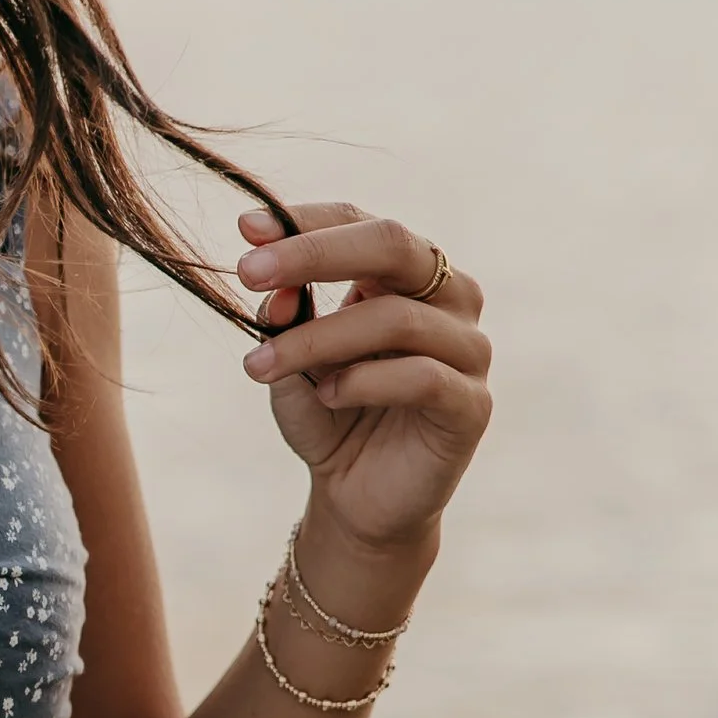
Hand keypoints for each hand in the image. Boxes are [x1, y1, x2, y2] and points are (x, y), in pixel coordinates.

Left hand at [238, 203, 490, 559]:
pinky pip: (420, 376)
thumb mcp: (290, 356)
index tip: (245, 228)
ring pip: (396, 317)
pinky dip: (362, 382)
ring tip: (263, 366)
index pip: (361, 223)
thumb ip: (286, 316)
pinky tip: (327, 396)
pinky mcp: (472, 405)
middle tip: (249, 273)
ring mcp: (468, 349)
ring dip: (318, 339)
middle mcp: (450, 297)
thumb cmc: (328, 412)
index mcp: (408, 273)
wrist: (357, 496)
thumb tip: (275, 286)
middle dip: (313, 253)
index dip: (305, 221)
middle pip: (393, 244)